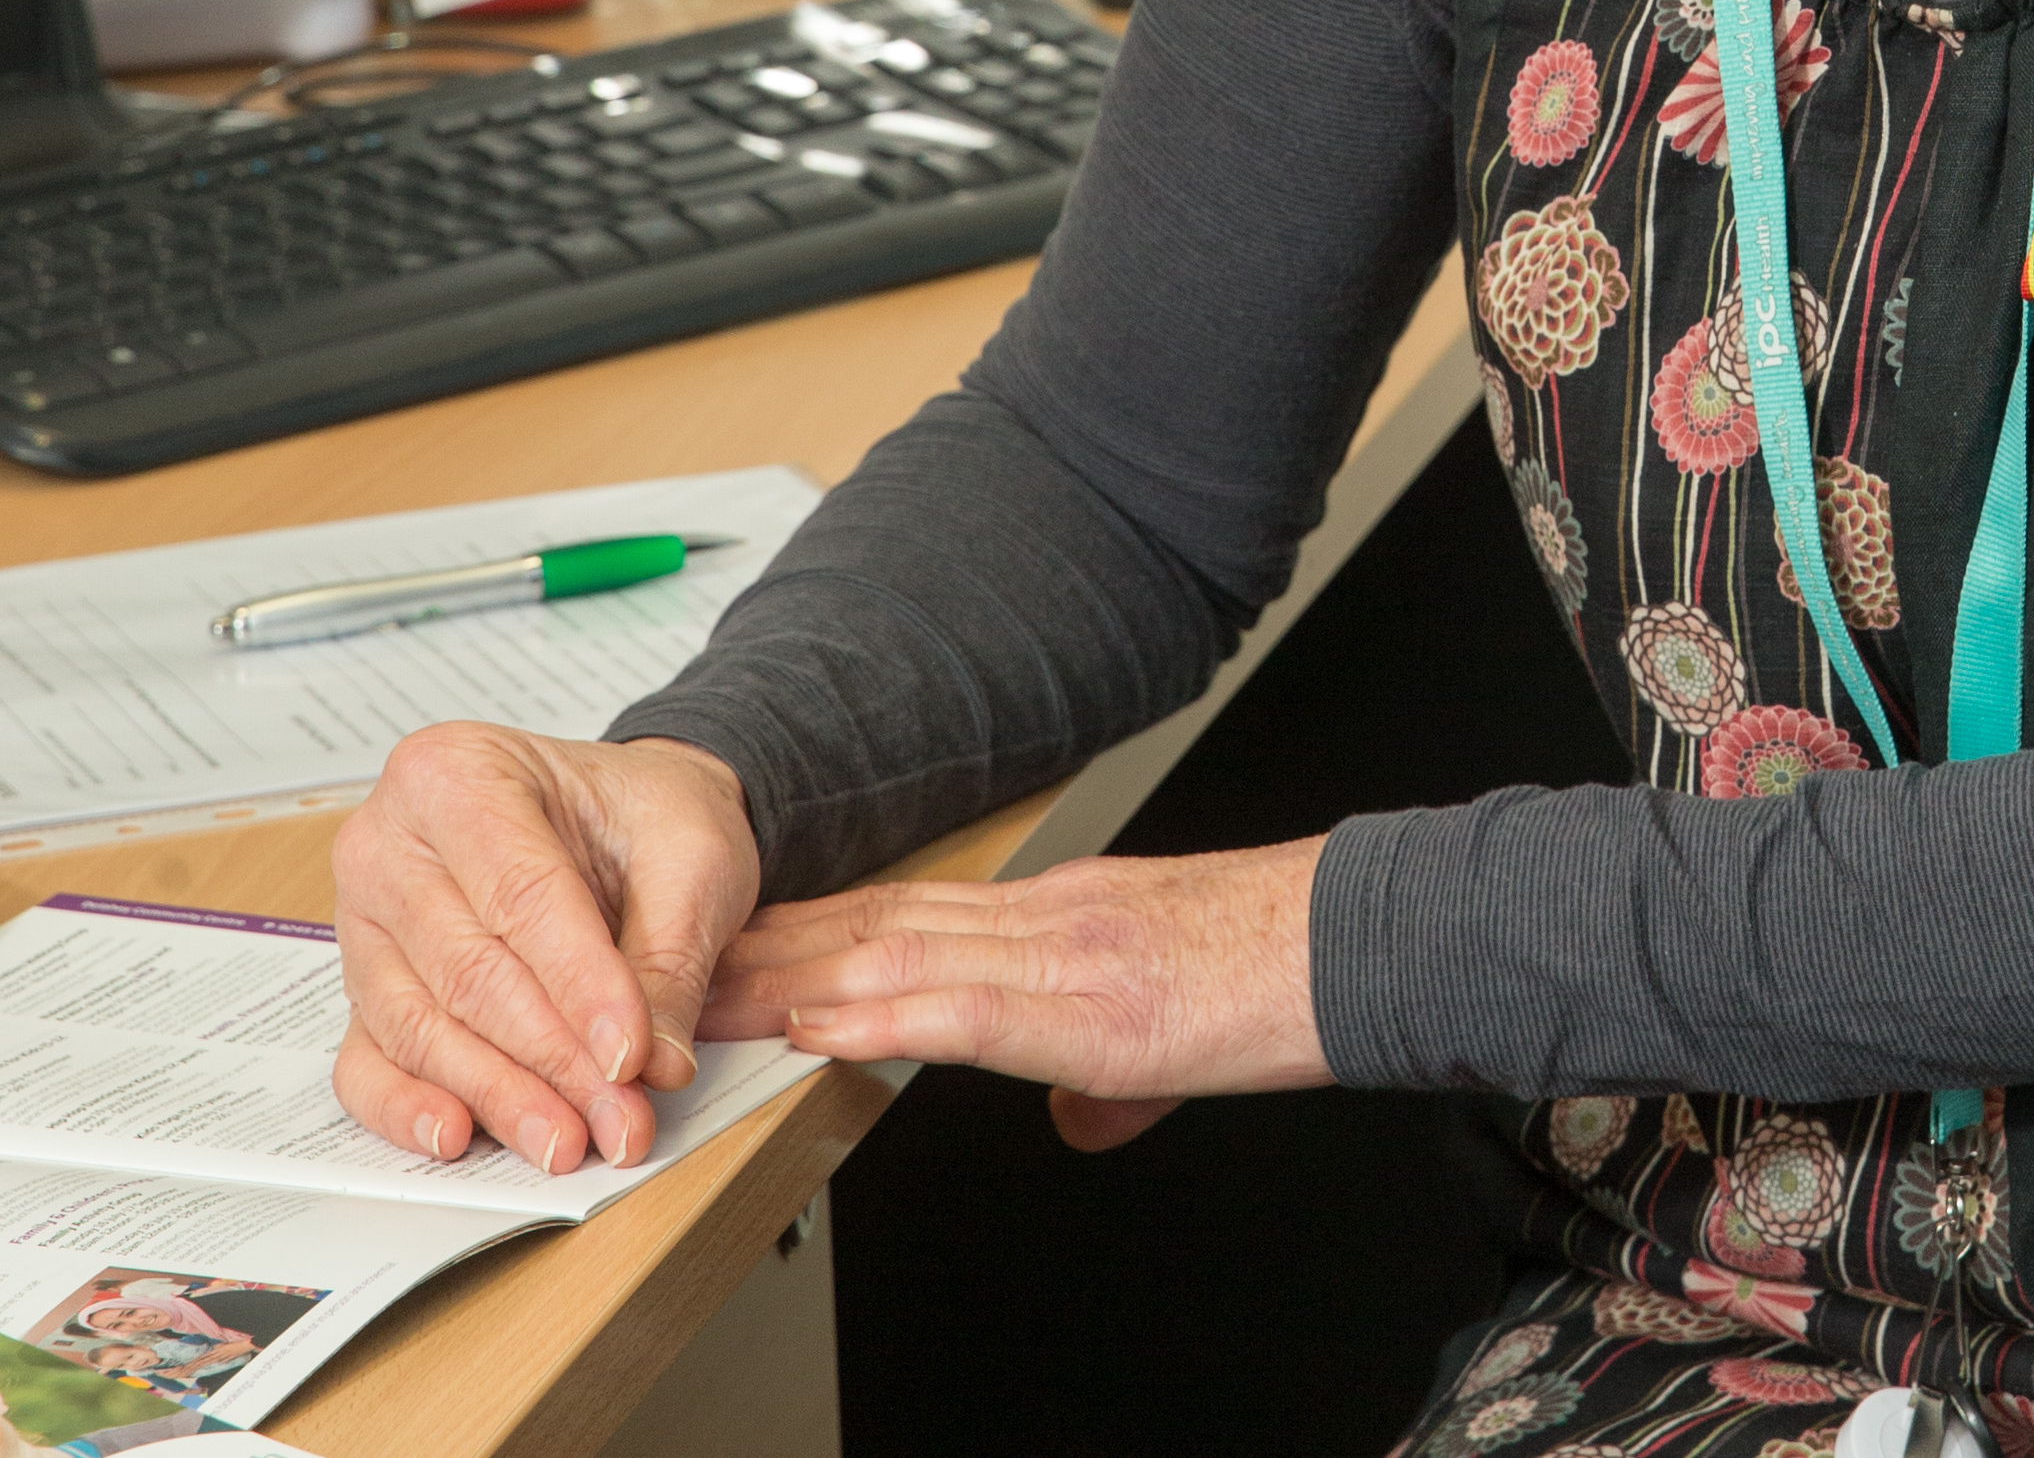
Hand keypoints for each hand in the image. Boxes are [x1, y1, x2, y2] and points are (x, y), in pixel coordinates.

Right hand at [331, 726, 759, 1176]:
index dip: (579, 984)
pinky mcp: (363, 989)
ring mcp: (365, 921)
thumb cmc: (643, 815)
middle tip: (616, 1116)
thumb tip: (652, 1064)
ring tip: (568, 1138)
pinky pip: (367, 1062)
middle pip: (467, 970)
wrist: (622, 818)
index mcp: (459, 769)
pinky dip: (408, 1107)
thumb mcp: (692, 854)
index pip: (520, 894)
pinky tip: (459, 1135)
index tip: (631, 1053)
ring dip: (498, 1094)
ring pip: (420, 1026)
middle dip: (549, 1057)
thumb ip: (671, 956)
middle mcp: (390, 840)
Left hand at [701, 833, 1329, 1152]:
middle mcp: (1046, 919)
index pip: (911, 915)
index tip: (736, 942)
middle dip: (770, 949)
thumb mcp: (1170, 1032)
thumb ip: (1107, 1073)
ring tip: (712, 1000)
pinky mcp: (1092, 1006)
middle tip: (675, 965)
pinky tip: (825, 1027)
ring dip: (794, 979)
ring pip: (900, 955)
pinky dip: (886, 1015)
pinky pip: (969, 1009)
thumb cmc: (1275, 977)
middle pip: (878, 925)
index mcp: (1060, 918)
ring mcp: (1064, 954)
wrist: (1353, 941)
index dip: (813, 928)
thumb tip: (1075, 1122)